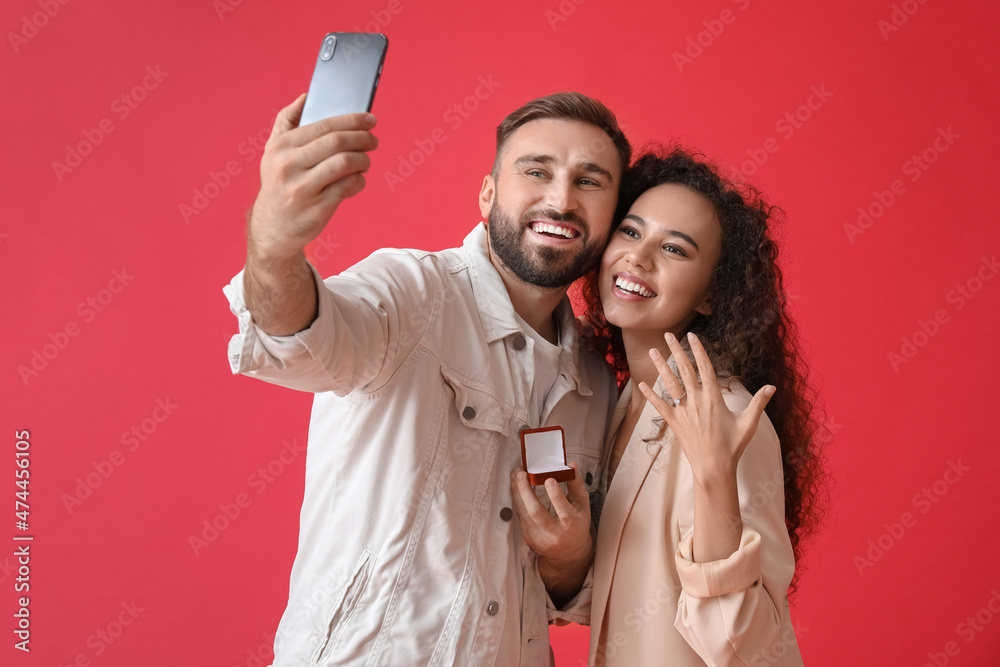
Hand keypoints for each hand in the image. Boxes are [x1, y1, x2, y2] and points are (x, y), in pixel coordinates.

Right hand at [248, 94, 378, 262]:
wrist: (273, 229)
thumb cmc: (280, 184)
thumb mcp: (273, 152)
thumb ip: (286, 121)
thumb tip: (307, 96)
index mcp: (281, 147)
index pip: (324, 125)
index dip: (351, 120)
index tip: (370, 119)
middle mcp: (288, 166)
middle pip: (337, 142)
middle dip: (362, 138)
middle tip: (373, 141)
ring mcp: (302, 188)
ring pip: (345, 163)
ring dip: (363, 160)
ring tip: (366, 161)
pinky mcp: (317, 208)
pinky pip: (348, 187)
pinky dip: (359, 181)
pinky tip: (357, 180)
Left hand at [510, 463, 591, 561]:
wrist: (568, 552)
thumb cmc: (577, 523)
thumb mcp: (582, 505)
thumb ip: (576, 484)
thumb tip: (572, 464)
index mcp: (572, 523)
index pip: (564, 510)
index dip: (556, 495)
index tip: (549, 479)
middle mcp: (555, 532)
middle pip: (537, 513)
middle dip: (527, 492)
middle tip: (521, 474)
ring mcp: (540, 537)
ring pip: (524, 513)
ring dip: (517, 492)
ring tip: (515, 475)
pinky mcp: (529, 537)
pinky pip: (521, 516)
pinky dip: (517, 499)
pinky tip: (516, 486)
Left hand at [637, 332, 774, 489]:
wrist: (714, 468)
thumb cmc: (733, 446)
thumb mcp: (749, 423)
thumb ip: (759, 403)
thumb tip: (772, 387)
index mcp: (714, 398)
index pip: (705, 367)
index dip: (698, 350)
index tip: (691, 336)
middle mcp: (696, 401)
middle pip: (684, 370)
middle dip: (676, 350)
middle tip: (668, 334)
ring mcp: (683, 411)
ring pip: (669, 384)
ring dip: (661, 366)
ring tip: (652, 351)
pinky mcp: (674, 423)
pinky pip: (660, 406)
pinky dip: (651, 395)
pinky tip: (642, 384)